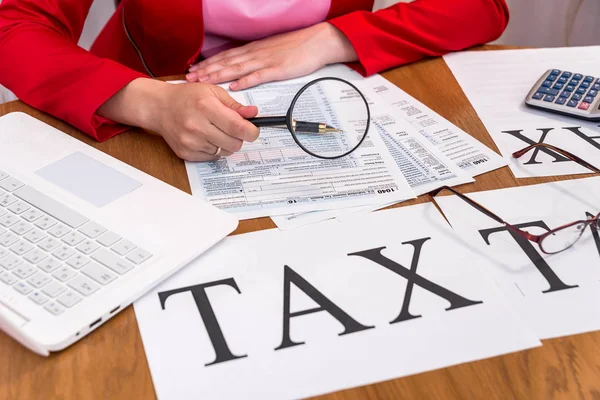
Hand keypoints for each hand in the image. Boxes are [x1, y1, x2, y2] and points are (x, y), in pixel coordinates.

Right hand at [98, 79, 259, 161]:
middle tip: (233, 128)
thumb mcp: (212, 92)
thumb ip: (234, 105)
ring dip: (226, 143)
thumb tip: (253, 114)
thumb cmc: (187, 97)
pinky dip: (214, 149)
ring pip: (225, 152)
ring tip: (215, 130)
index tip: (254, 131)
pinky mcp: (186, 153)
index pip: (237, 127)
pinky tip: (205, 137)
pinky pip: (212, 158)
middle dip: (239, 137)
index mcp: (205, 107)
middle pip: (234, 143)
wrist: (159, 107)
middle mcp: (197, 126)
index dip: (251, 132)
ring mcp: (190, 142)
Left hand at [186, 22, 357, 90]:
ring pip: (237, 68)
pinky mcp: (278, 69)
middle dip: (206, 71)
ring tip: (203, 82)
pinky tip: (234, 87)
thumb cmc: (298, 47)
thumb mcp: (273, 50)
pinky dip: (245, 81)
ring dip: (218, 75)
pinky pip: (258, 76)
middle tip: (189, 78)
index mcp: (254, 50)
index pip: (226, 57)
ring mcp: (266, 61)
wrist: (318, 41)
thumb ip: (258, 59)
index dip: (208, 64)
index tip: (194, 71)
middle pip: (226, 62)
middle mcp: (256, 53)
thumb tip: (243, 70)